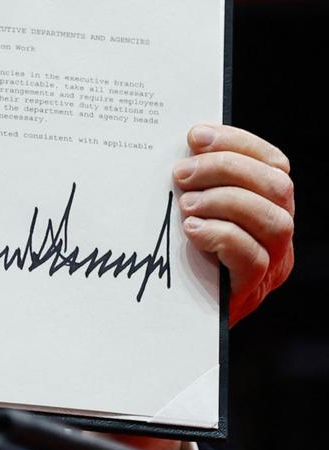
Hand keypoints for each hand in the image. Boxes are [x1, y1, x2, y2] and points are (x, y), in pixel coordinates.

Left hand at [174, 124, 294, 325]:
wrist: (172, 313)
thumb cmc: (177, 251)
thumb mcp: (189, 208)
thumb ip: (194, 180)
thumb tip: (176, 145)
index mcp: (267, 204)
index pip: (273, 163)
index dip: (238, 142)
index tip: (195, 136)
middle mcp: (277, 232)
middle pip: (276, 186)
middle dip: (225, 169)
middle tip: (181, 173)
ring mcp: (271, 262)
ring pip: (273, 220)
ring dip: (224, 201)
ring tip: (185, 205)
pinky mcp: (252, 289)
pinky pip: (252, 257)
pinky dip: (220, 235)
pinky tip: (191, 230)